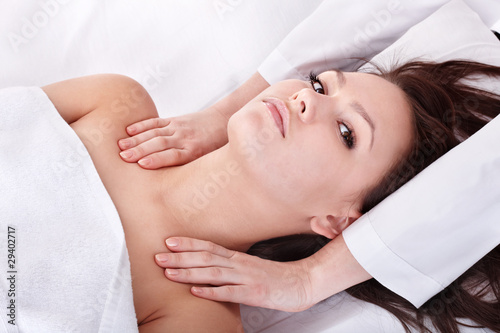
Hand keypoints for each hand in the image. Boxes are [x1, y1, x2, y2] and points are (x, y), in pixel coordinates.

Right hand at [118, 108, 227, 168]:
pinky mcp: (174, 121)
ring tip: (120, 146)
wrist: (222, 122)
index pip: (173, 155)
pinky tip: (128, 131)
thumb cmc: (214, 148)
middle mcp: (185, 138)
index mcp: (194, 151)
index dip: (157, 159)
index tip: (141, 165)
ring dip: (136, 140)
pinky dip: (142, 126)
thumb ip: (192, 172)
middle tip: (123, 157)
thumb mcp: (209, 162)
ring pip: (155, 133)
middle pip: (160, 144)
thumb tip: (176, 194)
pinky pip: (156, 122)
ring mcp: (178, 128)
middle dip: (140, 150)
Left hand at [154, 237, 315, 311]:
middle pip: (206, 258)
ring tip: (169, 271)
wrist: (302, 283)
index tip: (169, 241)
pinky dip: (211, 292)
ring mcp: (246, 278)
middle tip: (158, 255)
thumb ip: (231, 266)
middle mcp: (239, 264)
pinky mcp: (254, 293)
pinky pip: (229, 292)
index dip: (188, 243)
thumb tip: (210, 266)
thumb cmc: (274, 277)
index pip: (209, 246)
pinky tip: (195, 291)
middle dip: (180, 257)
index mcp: (238, 257)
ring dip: (189, 272)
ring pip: (213, 273)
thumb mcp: (250, 267)